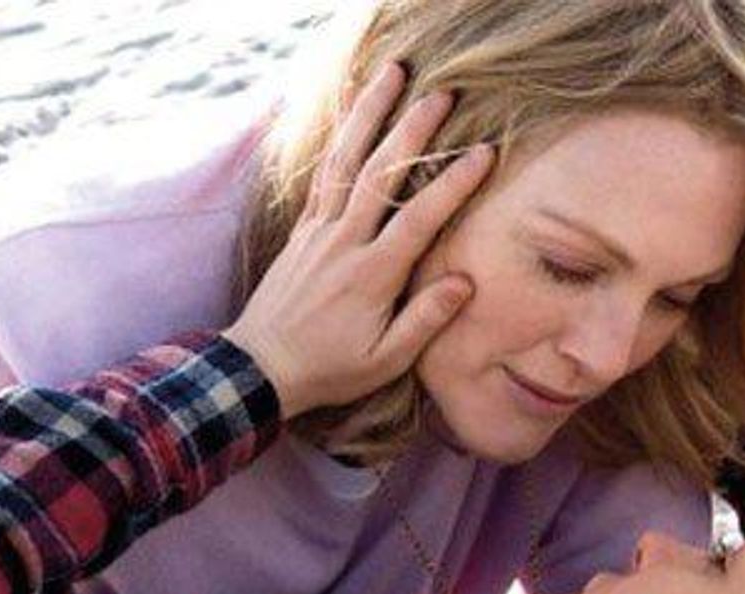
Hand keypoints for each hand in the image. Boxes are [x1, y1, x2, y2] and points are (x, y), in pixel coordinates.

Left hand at [223, 62, 494, 418]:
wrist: (260, 366)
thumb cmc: (330, 368)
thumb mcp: (385, 361)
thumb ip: (425, 319)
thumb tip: (465, 281)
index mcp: (372, 275)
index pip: (419, 219)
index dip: (453, 183)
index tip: (484, 152)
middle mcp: (344, 242)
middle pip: (381, 173)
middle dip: (413, 129)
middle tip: (442, 94)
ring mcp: (319, 230)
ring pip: (347, 160)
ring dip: (370, 114)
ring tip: (393, 76)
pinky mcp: (303, 229)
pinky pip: (322, 173)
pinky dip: (339, 138)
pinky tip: (352, 113)